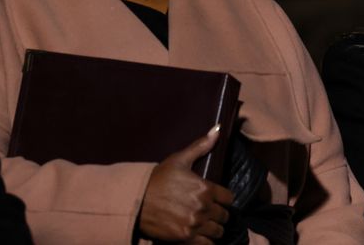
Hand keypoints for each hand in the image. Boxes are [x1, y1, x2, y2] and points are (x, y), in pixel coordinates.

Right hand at [139, 125, 233, 241]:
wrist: (135, 201)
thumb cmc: (158, 178)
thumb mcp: (179, 159)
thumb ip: (201, 146)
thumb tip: (218, 129)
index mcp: (205, 188)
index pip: (229, 198)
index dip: (223, 199)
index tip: (217, 199)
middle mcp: (203, 207)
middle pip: (224, 216)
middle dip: (219, 214)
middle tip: (211, 212)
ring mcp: (195, 224)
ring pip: (218, 231)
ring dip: (214, 228)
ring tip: (206, 224)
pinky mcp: (185, 238)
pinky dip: (206, 241)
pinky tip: (200, 235)